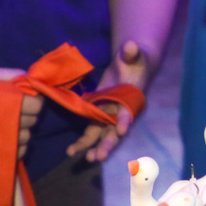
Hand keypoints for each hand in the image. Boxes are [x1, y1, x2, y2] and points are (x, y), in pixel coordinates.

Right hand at [0, 66, 42, 157]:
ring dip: (23, 129)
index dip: (35, 98)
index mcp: (4, 102)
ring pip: (25, 139)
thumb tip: (32, 80)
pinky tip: (7, 135)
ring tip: (9, 119)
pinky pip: (13, 152)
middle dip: (29, 112)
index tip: (26, 95)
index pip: (36, 106)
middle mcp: (1, 123)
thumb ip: (12, 75)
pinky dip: (15, 146)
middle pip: (32, 122)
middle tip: (15, 105)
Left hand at [67, 40, 149, 161]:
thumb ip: (131, 52)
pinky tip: (72, 151)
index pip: (129, 110)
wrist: (129, 66)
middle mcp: (122, 112)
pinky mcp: (98, 116)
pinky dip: (83, 143)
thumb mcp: (133, 54)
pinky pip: (91, 132)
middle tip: (100, 155)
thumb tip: (130, 46)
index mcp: (132, 99)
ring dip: (95, 148)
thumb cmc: (133, 60)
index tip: (122, 129)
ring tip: (87, 159)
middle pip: (115, 130)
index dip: (125, 119)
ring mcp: (110, 116)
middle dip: (108, 143)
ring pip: (102, 135)